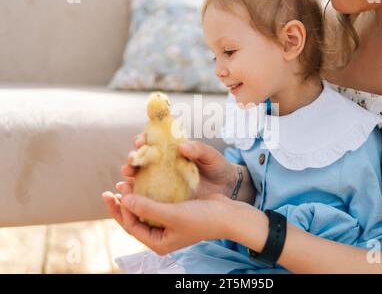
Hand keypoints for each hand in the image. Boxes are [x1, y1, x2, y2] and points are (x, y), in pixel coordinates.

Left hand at [102, 183, 255, 254]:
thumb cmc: (202, 218)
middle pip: (134, 220)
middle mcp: (161, 234)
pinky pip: (155, 201)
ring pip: (143, 209)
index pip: (132, 227)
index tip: (116, 192)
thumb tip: (124, 200)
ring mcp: (168, 222)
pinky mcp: (175, 210)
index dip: (122, 210)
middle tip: (110, 191)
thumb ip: (147, 208)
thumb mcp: (173, 214)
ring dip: (133, 197)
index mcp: (159, 242)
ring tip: (123, 184)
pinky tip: (141, 181)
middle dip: (122, 206)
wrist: (228, 215)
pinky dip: (147, 192)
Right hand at [121, 134, 237, 197]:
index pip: (152, 142)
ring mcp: (163, 181)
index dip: (143, 140)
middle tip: (132, 161)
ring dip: (130, 176)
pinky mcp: (165, 197)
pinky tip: (127, 195)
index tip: (141, 141)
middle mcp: (163, 164)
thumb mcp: (212, 157)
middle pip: (141, 159)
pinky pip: (147, 195)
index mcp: (172, 150)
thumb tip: (182, 146)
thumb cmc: (218, 167)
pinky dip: (135, 194)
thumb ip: (199, 149)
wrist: (227, 188)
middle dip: (133, 159)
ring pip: (140, 177)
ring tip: (126, 177)